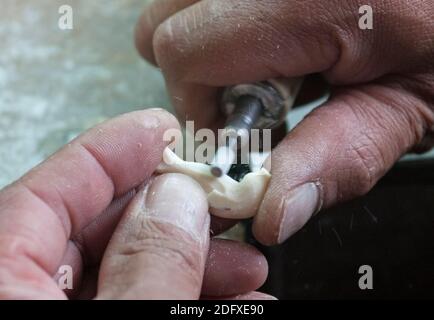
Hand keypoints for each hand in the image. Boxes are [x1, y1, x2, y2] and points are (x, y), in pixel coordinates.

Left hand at [0, 109, 270, 298]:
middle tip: (223, 206)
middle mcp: (21, 293)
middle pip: (101, 226)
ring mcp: (57, 311)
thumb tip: (177, 199)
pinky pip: (138, 299)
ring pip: (130, 268)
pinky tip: (231, 296)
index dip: (112, 151)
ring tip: (246, 266)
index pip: (52, 189)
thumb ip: (148, 264)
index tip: (163, 131)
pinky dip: (184, 293)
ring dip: (194, 261)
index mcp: (0, 280)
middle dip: (176, 214)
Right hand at [135, 0, 433, 244]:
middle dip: (192, 76)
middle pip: (165, 22)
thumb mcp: (413, 105)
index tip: (236, 139)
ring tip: (270, 64)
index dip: (199, 110)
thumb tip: (271, 214)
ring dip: (208, 45)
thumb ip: (340, 157)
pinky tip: (280, 38)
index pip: (185, 52)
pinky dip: (227, 22)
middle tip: (250, 101)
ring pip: (179, 4)